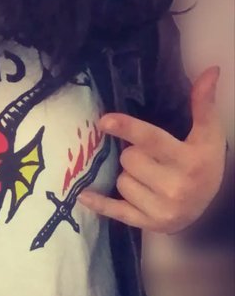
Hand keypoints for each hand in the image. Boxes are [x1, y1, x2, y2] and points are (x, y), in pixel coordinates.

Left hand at [78, 67, 225, 232]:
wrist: (209, 204)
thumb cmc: (205, 162)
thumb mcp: (209, 133)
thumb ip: (203, 103)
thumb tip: (210, 71)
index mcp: (190, 161)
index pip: (152, 140)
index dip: (127, 128)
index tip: (104, 120)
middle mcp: (176, 187)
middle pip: (129, 159)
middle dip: (135, 154)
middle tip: (152, 158)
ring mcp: (162, 209)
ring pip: (122, 181)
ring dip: (130, 176)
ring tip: (150, 178)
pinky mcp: (149, 224)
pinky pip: (116, 211)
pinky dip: (100, 204)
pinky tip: (84, 196)